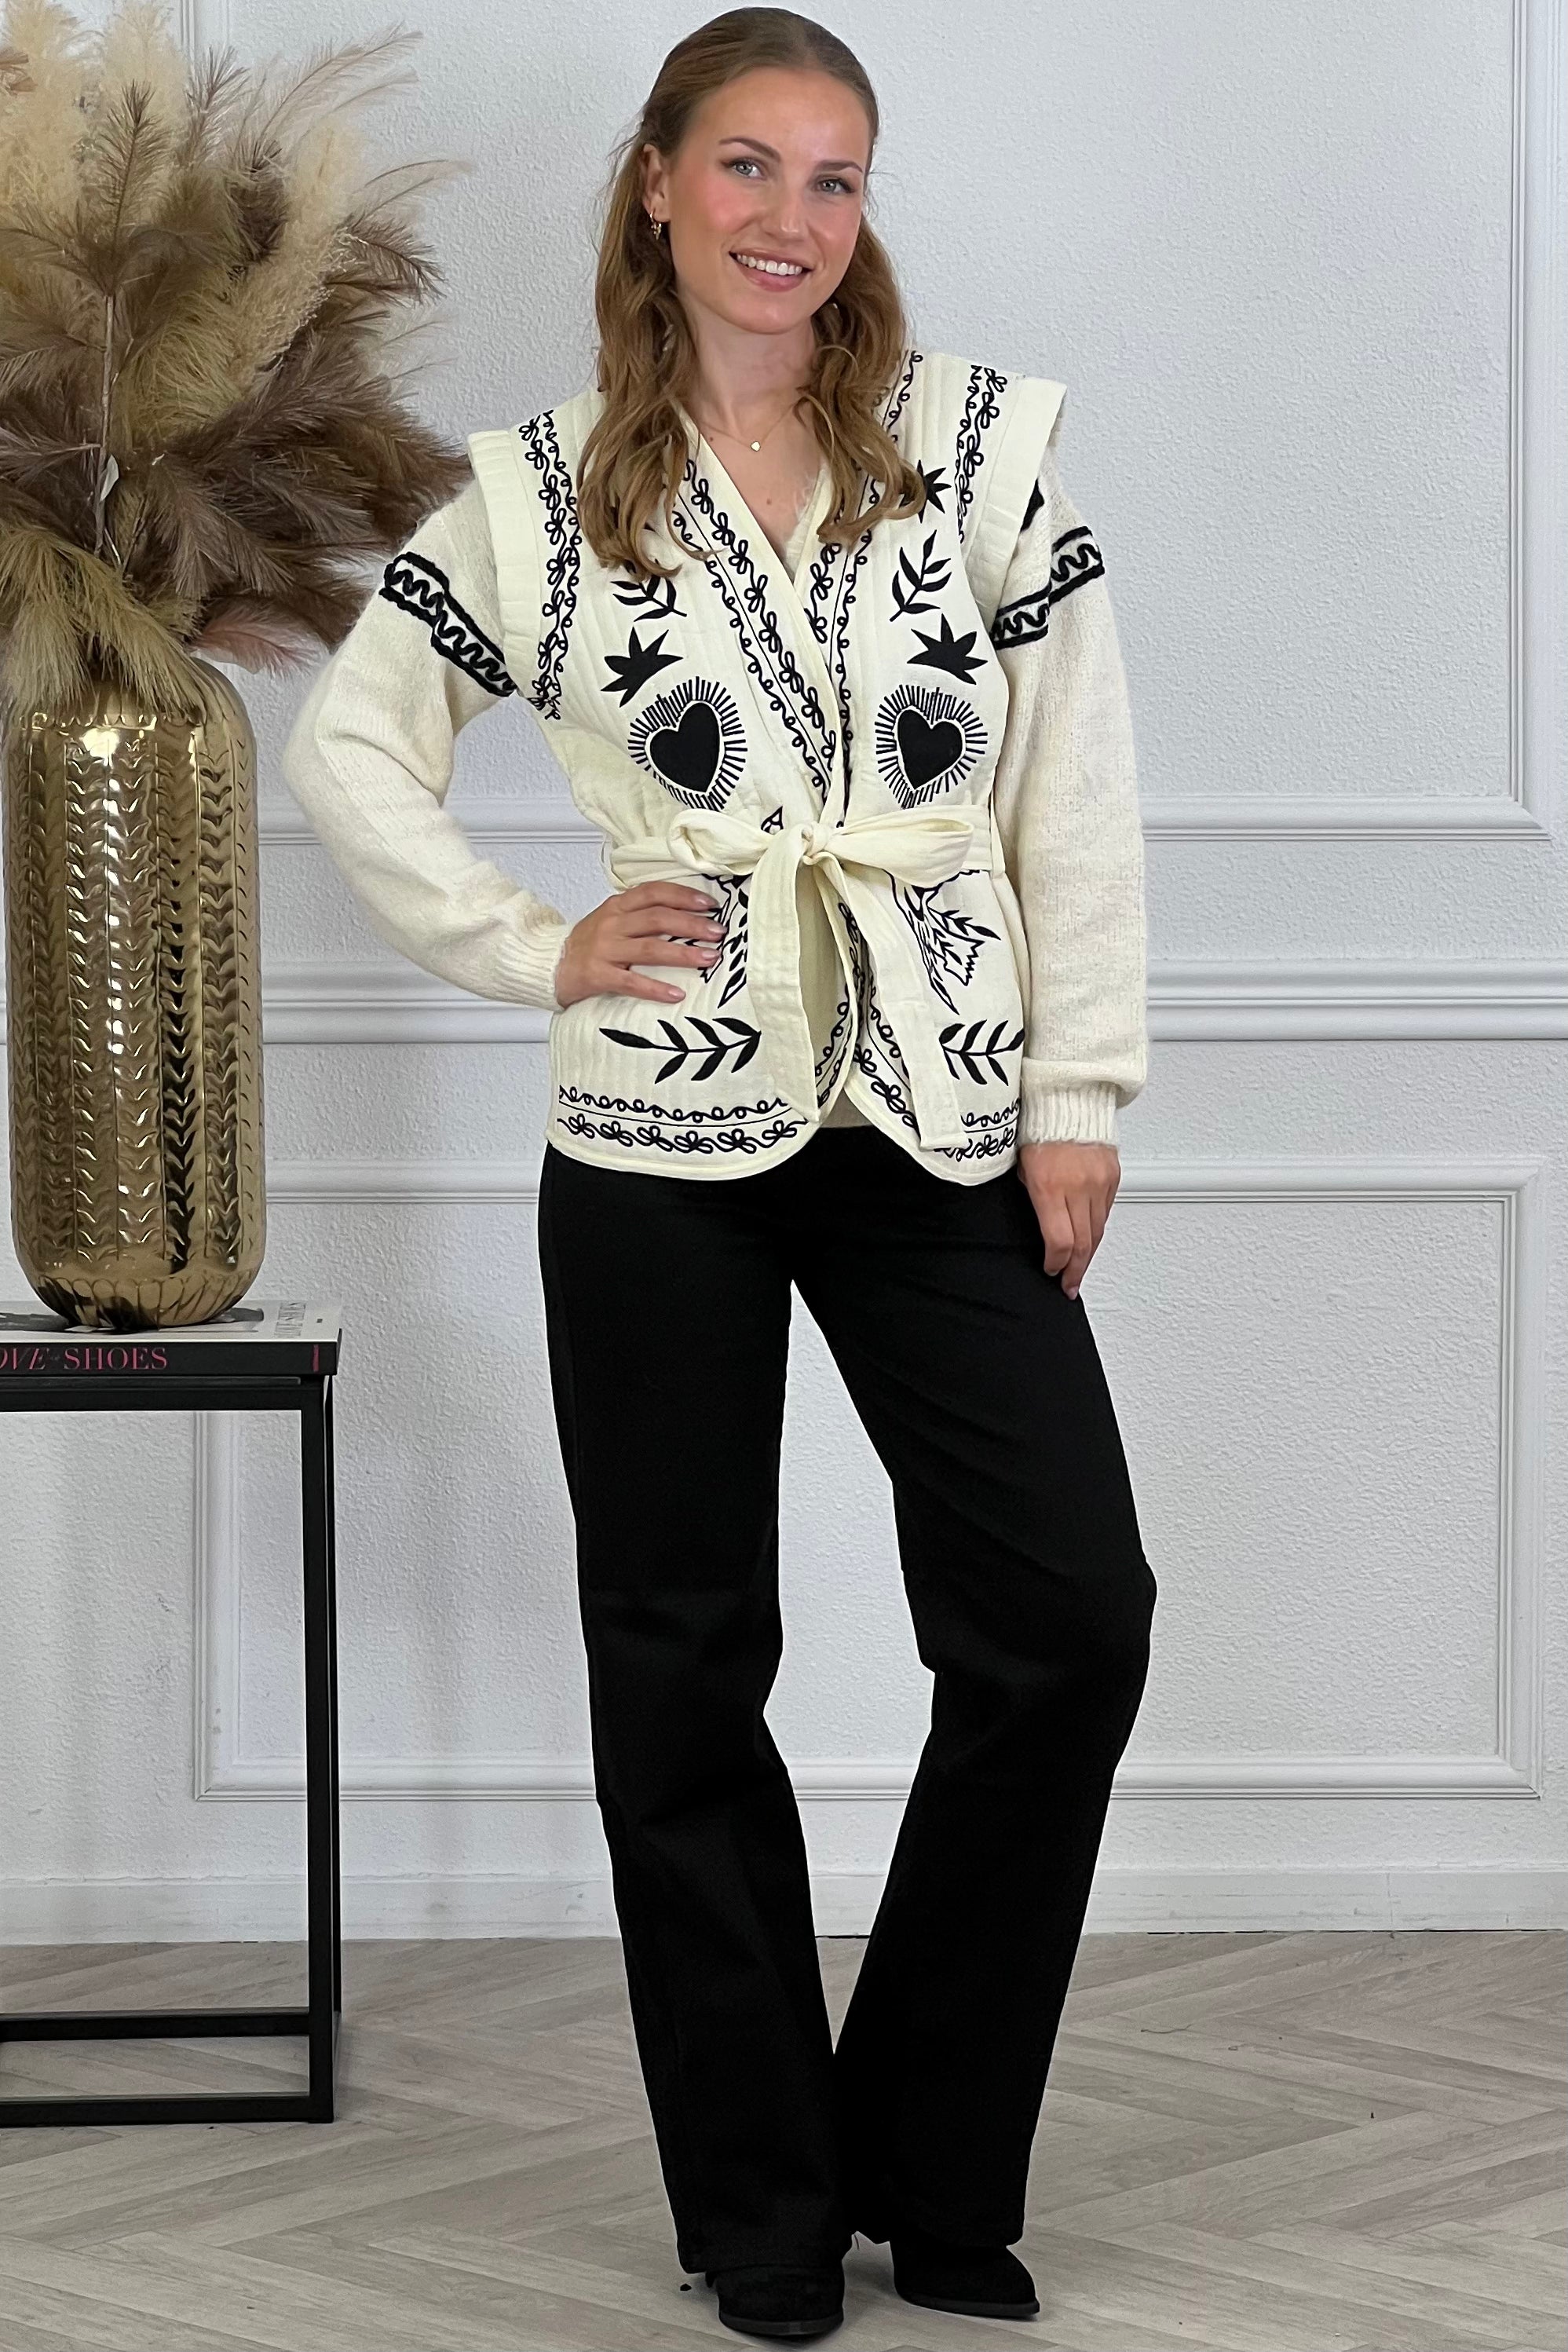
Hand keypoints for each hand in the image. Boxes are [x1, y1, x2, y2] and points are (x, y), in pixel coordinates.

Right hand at [555, 881, 722, 1008]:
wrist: (550, 964)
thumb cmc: (589, 944)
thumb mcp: (612, 919)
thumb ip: (641, 913)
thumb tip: (686, 913)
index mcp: (617, 906)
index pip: (654, 892)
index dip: (684, 896)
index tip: (710, 905)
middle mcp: (612, 924)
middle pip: (658, 918)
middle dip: (692, 924)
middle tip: (718, 933)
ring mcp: (605, 949)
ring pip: (650, 948)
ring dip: (684, 953)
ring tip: (710, 958)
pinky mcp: (599, 975)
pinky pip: (632, 982)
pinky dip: (656, 988)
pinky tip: (677, 994)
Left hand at [1017, 1139, 1120, 1298]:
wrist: (1068, 1101)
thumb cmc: (1039, 1130)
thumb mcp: (1022, 1169)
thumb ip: (1033, 1199)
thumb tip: (1041, 1226)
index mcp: (1050, 1186)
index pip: (1060, 1241)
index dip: (1056, 1263)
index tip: (1051, 1270)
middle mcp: (1078, 1187)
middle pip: (1082, 1243)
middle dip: (1075, 1269)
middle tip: (1069, 1284)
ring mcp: (1099, 1182)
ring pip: (1098, 1231)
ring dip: (1088, 1255)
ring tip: (1079, 1268)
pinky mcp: (1112, 1177)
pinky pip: (1106, 1212)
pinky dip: (1097, 1229)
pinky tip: (1090, 1238)